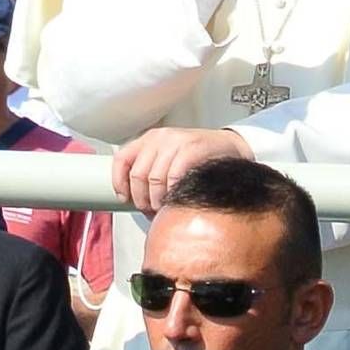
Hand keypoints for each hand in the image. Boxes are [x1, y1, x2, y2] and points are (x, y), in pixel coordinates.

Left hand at [111, 127, 249, 215]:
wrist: (230, 147)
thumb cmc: (197, 158)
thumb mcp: (169, 158)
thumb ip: (151, 170)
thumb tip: (132, 199)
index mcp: (149, 139)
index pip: (122, 159)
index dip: (119, 182)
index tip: (124, 198)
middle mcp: (159, 137)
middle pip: (138, 174)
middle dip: (142, 199)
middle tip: (150, 211)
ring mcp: (175, 141)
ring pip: (154, 179)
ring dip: (157, 200)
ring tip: (164, 209)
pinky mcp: (191, 148)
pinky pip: (173, 177)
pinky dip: (172, 193)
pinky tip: (177, 199)